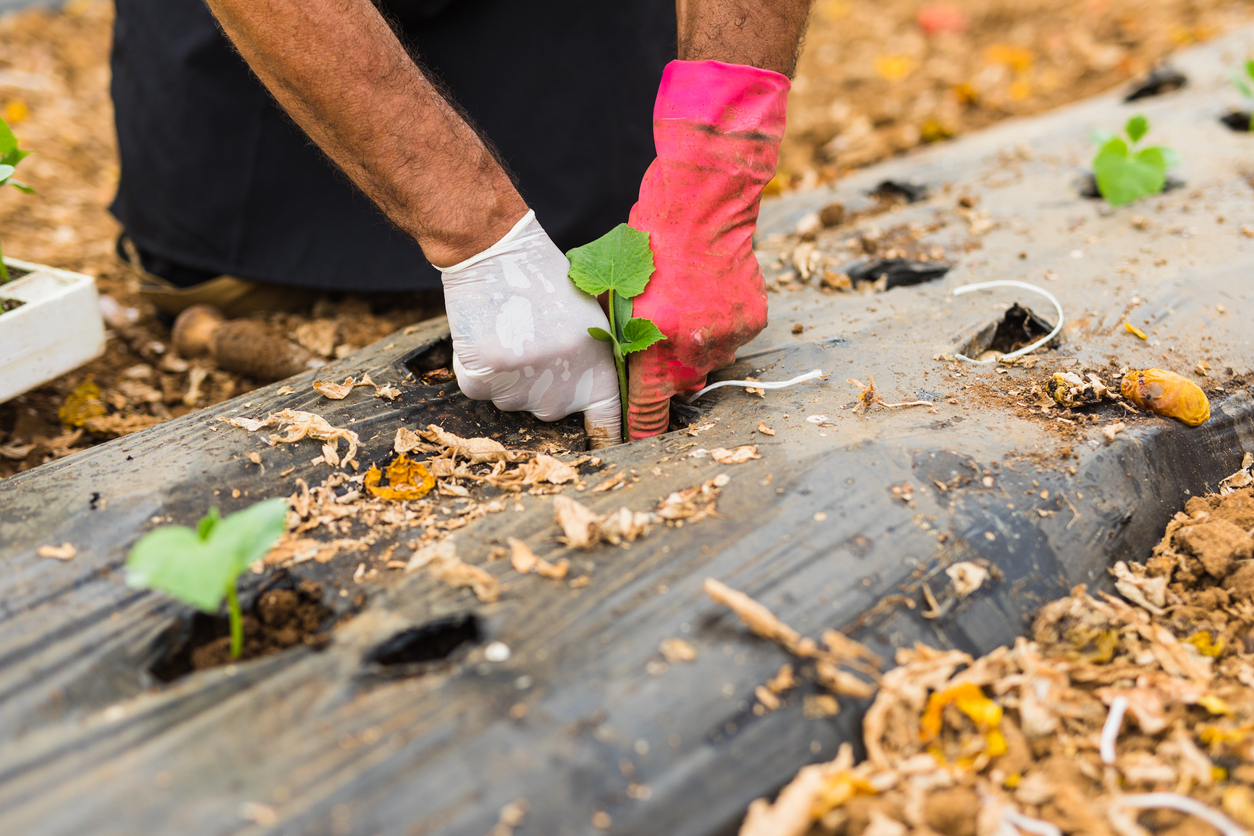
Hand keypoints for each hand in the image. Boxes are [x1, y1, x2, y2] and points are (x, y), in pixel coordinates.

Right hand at [437, 211, 621, 445]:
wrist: (496, 254)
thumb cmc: (545, 281)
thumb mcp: (590, 320)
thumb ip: (592, 362)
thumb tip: (592, 403)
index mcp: (597, 372)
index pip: (606, 423)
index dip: (603, 435)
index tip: (599, 442)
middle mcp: (561, 388)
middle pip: (550, 410)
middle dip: (543, 386)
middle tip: (535, 343)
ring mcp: (521, 388)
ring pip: (510, 400)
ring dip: (507, 377)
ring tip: (510, 332)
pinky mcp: (484, 381)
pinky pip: (479, 389)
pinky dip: (477, 369)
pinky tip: (486, 335)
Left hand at [626, 60, 789, 439]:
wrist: (703, 203)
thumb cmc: (650, 241)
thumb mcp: (620, 292)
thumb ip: (625, 337)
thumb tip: (627, 367)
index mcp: (654, 342)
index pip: (647, 407)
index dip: (642, 429)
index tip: (639, 442)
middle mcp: (694, 346)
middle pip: (681, 387)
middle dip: (668, 374)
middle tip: (660, 337)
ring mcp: (728, 334)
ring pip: (709, 363)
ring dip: (696, 348)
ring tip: (687, 307)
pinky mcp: (753, 319)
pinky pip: (733, 339)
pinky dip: (721, 327)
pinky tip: (710, 296)